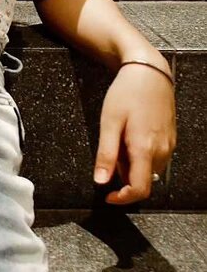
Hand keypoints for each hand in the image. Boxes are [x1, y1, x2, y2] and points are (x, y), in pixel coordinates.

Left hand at [93, 63, 176, 203]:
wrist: (149, 72)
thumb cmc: (126, 93)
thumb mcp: (109, 122)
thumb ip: (106, 154)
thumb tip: (100, 181)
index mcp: (145, 148)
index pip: (139, 189)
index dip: (123, 198)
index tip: (108, 195)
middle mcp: (162, 151)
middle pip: (143, 179)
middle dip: (124, 173)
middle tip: (112, 148)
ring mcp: (169, 145)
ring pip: (149, 168)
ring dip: (133, 163)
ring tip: (121, 136)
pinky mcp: (171, 138)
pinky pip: (156, 157)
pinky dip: (142, 154)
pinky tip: (132, 133)